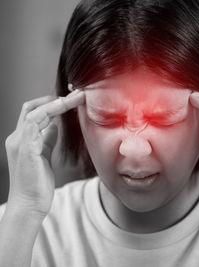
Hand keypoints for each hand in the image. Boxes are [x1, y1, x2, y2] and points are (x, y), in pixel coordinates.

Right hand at [5, 89, 84, 216]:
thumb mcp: (44, 156)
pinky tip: (66, 109)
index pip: (34, 113)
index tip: (72, 98)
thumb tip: (54, 126)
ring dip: (57, 103)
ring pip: (35, 112)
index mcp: (22, 139)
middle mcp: (17, 138)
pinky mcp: (26, 149)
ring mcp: (19, 142)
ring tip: (77, 98)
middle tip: (77, 94)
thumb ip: (46, 140)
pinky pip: (35, 123)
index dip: (52, 104)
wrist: (29, 205)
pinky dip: (50, 113)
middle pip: (31, 107)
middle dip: (54, 98)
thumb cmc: (37, 184)